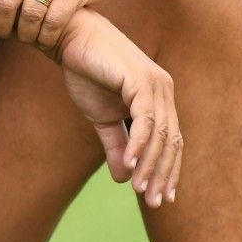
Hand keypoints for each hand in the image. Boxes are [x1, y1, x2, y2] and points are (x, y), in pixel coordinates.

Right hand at [52, 11, 180, 208]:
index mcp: (159, 98)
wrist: (70, 40)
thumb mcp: (103, 117)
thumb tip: (124, 176)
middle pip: (171, 141)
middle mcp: (164, 90)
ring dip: (150, 165)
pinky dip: (138, 144)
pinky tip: (130, 164)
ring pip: (160, 134)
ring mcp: (155, 84)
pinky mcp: (139, 79)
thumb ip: (116, 144)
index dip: (168, 171)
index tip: (160, 198)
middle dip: (162, 174)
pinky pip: (144, 119)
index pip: (171, 141)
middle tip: (152, 201)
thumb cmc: (87, 73)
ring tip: (139, 190)